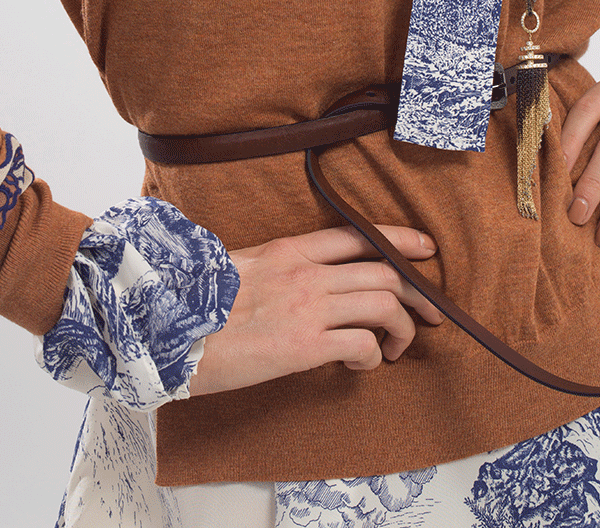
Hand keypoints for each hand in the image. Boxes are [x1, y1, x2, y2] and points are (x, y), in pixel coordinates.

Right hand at [188, 224, 442, 396]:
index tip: (425, 250)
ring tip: (396, 348)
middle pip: (384, 271)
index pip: (358, 235)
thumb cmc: (197, 306)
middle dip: (418, 294)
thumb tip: (301, 280)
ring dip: (402, 329)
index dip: (400, 241)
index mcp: (289, 250)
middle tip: (430, 315)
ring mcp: (306, 306)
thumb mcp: (240, 270)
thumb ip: (277, 269)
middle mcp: (304, 272)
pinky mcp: (303, 345)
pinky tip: (362, 364)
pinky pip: (363, 344)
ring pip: (384, 303)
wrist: (169, 332)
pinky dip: (374, 355)